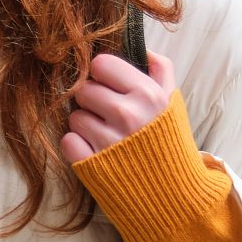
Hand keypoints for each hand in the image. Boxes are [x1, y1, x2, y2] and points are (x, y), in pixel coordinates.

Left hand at [61, 53, 177, 165]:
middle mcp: (127, 115)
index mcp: (147, 95)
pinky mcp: (91, 165)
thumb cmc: (170, 143)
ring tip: (106, 135)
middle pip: (83, 89)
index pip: (101, 64)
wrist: (173, 194)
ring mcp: (107, 141)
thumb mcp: (174, 102)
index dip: (103, 74)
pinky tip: (95, 150)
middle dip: (93, 100)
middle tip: (108, 114)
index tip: (111, 86)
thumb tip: (142, 47)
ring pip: (74, 116)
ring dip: (85, 124)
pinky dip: (77, 145)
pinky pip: (68, 140)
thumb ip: (161, 69)